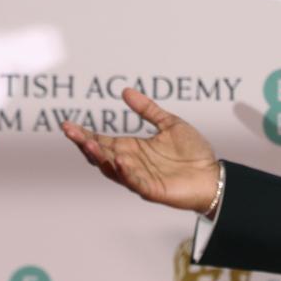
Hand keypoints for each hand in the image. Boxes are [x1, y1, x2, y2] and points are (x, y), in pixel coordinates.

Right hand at [61, 87, 220, 214]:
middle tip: (70, 131)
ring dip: (100, 157)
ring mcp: (139, 177)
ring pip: (112, 169)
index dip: (84, 134)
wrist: (213, 174)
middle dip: (84, 143)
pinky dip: (125, 172)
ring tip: (88, 144)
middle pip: (100, 155)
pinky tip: (118, 160)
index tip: (67, 124)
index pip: (102, 141)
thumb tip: (125, 91)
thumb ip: (148, 110)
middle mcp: (131, 163)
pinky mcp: (152, 189)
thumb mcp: (169, 124)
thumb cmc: (192, 152)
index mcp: (133, 148)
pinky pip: (134, 182)